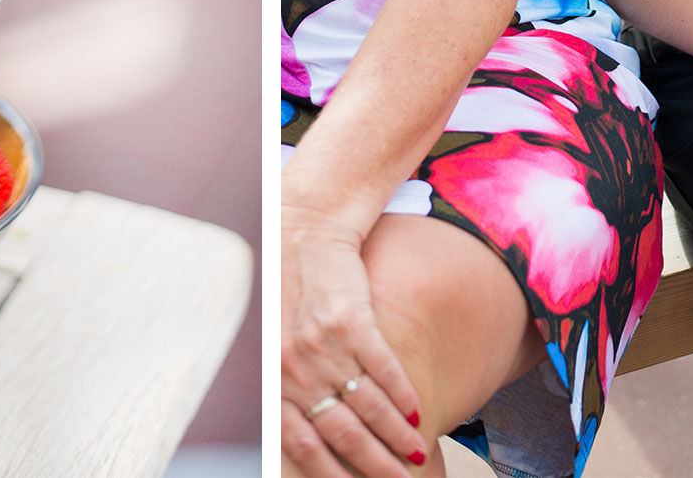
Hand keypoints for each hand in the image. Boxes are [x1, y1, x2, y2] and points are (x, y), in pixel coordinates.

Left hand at [282, 218, 422, 475]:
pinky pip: (383, 369)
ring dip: (398, 436)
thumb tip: (316, 440)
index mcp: (275, 382)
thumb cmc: (291, 301)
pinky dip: (403, 395)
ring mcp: (324, 345)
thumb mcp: (280, 351)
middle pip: (343, 433)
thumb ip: (294, 392)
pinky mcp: (352, 320)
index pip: (303, 445)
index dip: (333, 473)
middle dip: (376, 465)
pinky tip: (417, 413)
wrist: (302, 238)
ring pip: (369, 406)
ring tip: (416, 453)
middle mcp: (296, 369)